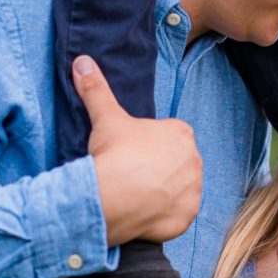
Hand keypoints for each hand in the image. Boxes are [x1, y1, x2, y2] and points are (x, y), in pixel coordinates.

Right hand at [73, 55, 202, 246]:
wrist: (111, 198)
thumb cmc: (113, 154)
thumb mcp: (105, 116)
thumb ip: (96, 87)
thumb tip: (82, 60)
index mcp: (180, 132)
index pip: (168, 137)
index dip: (148, 146)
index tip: (130, 154)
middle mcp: (195, 159)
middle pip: (176, 163)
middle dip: (158, 168)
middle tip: (132, 175)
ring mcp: (193, 189)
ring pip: (179, 189)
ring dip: (164, 192)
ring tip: (137, 196)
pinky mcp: (187, 216)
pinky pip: (179, 215)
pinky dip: (166, 216)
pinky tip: (145, 214)